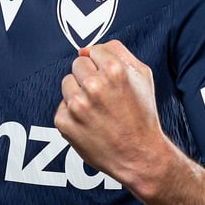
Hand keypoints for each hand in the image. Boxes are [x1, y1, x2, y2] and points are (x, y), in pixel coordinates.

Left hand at [55, 40, 166, 190]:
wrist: (139, 156)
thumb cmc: (142, 116)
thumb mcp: (142, 76)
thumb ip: (118, 52)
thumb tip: (87, 48)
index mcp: (113, 70)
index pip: (93, 51)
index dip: (102, 65)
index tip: (110, 79)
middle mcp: (93, 85)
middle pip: (78, 64)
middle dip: (89, 77)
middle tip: (104, 97)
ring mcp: (77, 105)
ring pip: (67, 83)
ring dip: (79, 94)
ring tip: (97, 110)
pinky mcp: (65, 122)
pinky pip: (62, 107)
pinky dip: (72, 114)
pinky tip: (89, 124)